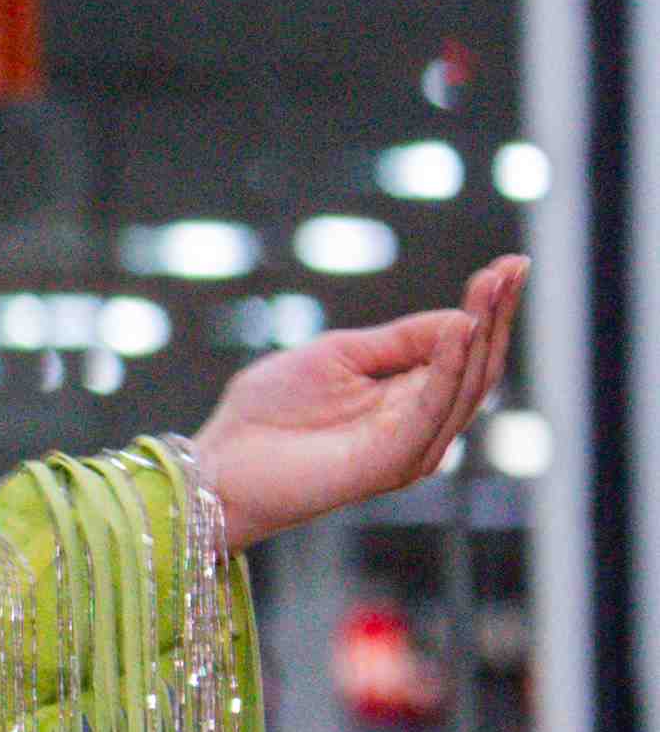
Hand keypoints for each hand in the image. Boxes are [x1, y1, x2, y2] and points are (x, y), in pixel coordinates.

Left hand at [190, 254, 527, 551]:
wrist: (218, 466)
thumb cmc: (266, 414)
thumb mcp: (338, 355)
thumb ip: (398, 341)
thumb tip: (461, 316)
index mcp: (406, 397)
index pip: (464, 349)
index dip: (489, 308)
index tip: (512, 264)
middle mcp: (418, 424)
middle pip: (476, 367)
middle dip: (496, 315)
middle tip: (514, 269)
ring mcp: (409, 448)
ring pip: (463, 387)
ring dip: (480, 334)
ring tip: (492, 287)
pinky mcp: (390, 465)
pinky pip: (430, 411)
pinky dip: (448, 369)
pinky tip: (459, 329)